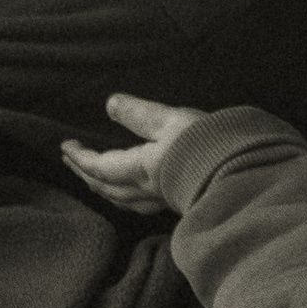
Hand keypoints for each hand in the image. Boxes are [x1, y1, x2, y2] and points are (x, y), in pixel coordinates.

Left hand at [60, 94, 203, 215]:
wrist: (242, 175)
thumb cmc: (206, 146)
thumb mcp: (171, 120)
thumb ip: (139, 113)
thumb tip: (109, 103)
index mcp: (139, 169)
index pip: (98, 166)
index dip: (79, 157)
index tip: (65, 146)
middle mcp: (145, 190)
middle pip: (105, 187)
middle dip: (84, 173)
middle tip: (71, 161)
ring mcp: (162, 200)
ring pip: (120, 200)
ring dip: (102, 187)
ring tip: (94, 178)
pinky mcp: (177, 203)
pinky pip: (138, 204)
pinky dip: (123, 196)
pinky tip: (131, 194)